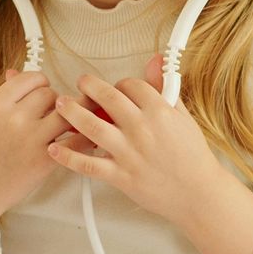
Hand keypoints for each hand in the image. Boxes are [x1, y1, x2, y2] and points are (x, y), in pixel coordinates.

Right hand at [0, 68, 75, 222]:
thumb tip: (15, 73)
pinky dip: (82, 138)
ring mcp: (31, 139)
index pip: (30, 78)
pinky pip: (75, 140)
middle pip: (50, 94)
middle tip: (47, 115)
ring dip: (68, 118)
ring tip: (63, 125)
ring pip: (66, 112)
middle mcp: (13, 119)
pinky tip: (83, 139)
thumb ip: (3, 97)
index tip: (39, 93)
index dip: (39, 84)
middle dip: (52, 103)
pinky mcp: (45, 160)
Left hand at [48, 54, 230, 229]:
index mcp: (159, 111)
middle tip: (80, 83)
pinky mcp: (120, 176)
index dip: (119, 83)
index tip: (115, 88)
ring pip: (91, 126)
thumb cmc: (192, 156)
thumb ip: (165, 89)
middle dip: (88, 86)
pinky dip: (68, 157)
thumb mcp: (183, 116)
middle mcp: (141, 129)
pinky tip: (54, 148)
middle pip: (106, 98)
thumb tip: (155, 61)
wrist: (198, 193)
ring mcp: (128, 153)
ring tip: (61, 104)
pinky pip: (88, 164)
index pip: (131, 86)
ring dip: (72, 112)